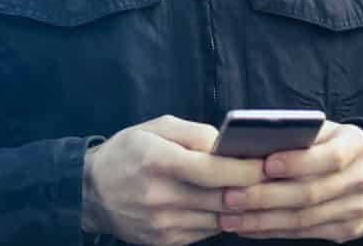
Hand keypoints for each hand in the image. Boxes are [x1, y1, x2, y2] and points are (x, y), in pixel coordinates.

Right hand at [82, 115, 265, 245]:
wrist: (91, 191)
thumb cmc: (128, 151)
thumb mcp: (157, 127)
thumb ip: (195, 133)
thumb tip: (229, 145)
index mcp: (158, 161)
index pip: (213, 171)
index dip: (245, 169)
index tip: (267, 163)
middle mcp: (160, 196)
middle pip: (221, 198)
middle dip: (250, 188)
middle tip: (271, 176)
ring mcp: (162, 224)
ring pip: (218, 218)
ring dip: (238, 206)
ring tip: (251, 189)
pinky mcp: (164, 242)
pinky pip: (205, 232)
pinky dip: (219, 217)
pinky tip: (222, 203)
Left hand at [217, 120, 362, 241]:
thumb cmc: (336, 145)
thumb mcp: (326, 131)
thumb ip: (299, 134)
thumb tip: (251, 144)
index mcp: (356, 145)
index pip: (329, 157)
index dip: (297, 162)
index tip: (265, 164)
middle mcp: (361, 178)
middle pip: (310, 193)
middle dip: (265, 196)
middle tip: (230, 196)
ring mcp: (356, 209)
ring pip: (303, 218)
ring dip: (262, 220)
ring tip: (229, 216)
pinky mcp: (347, 231)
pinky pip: (304, 232)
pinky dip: (272, 231)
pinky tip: (247, 227)